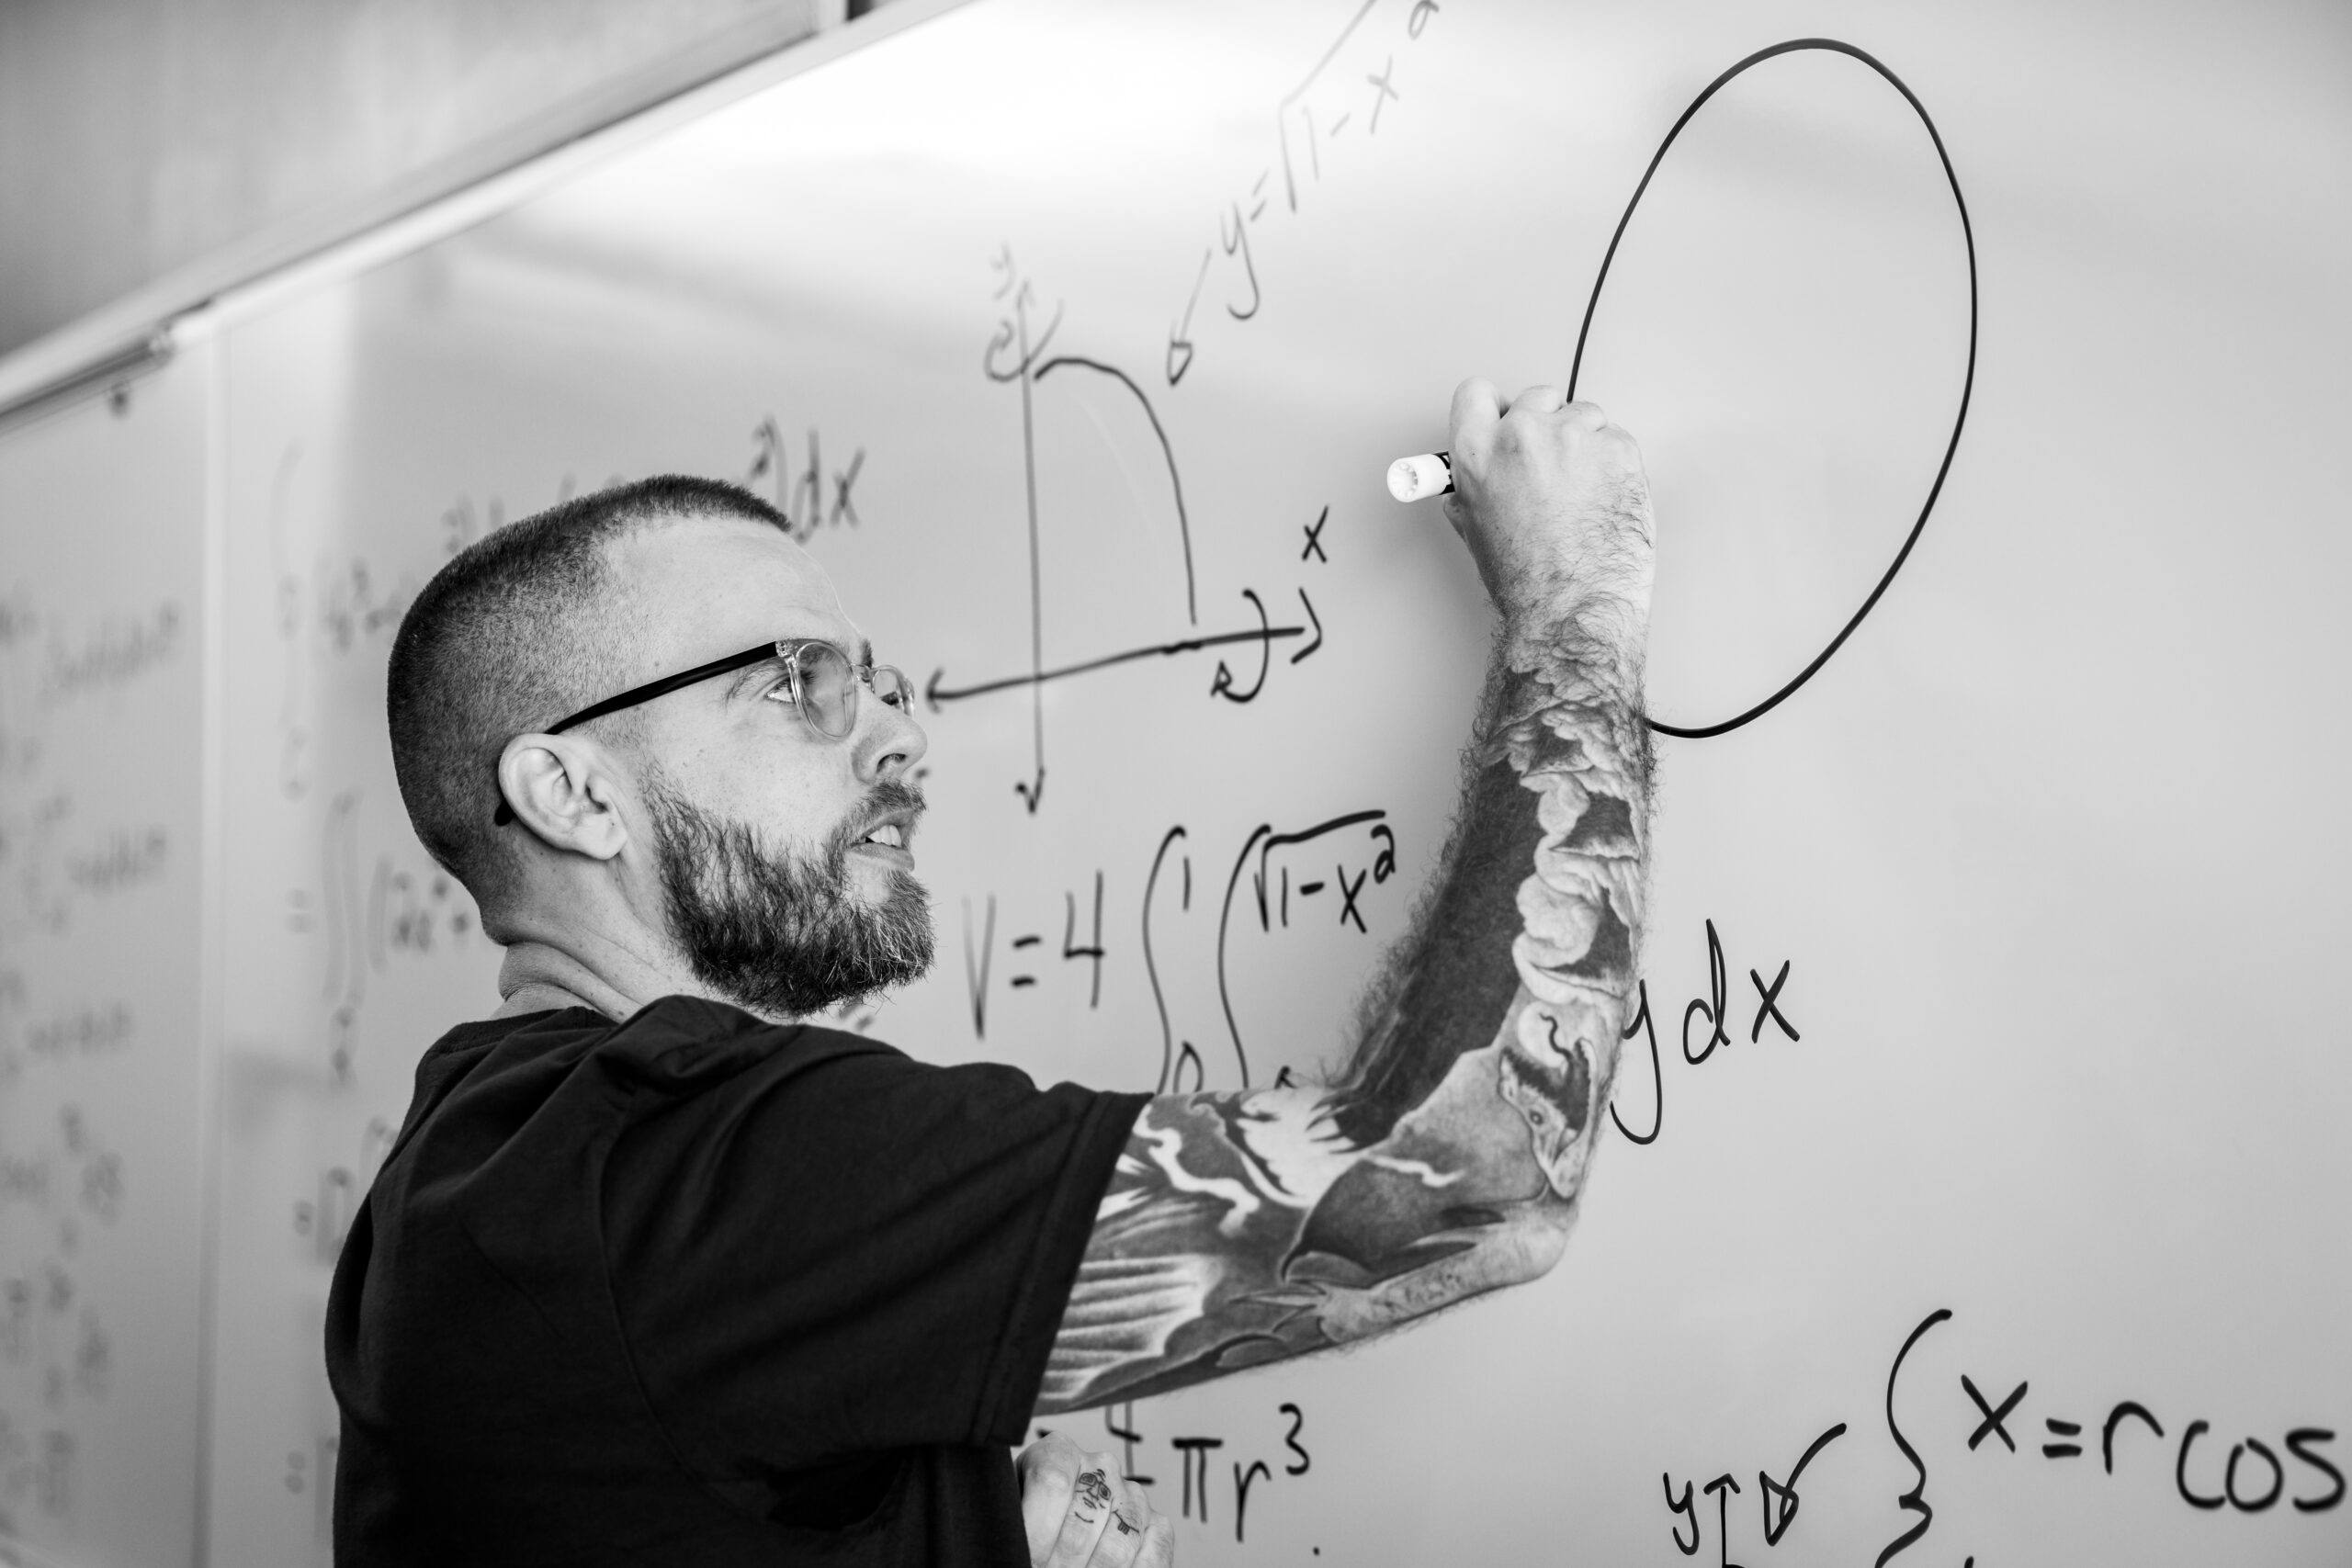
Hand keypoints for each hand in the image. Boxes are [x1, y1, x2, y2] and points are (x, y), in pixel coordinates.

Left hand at [1018, 1433, 1174, 1567]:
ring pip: (1116, 1549)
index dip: (1037, 1533)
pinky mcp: (1159, 1527)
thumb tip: (1018, 1554)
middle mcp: (1102, 1467)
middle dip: (1058, 1564)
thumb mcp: (1013, 1514)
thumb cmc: (1029, 1523)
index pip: (1052, 1484)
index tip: (1026, 1559)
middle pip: (1081, 1525)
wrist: (1059, 1529)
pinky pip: (1151, 1560)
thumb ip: (1016, 1524)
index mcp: (1059, 1452)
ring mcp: (1135, 1496)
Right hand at [1441, 379, 1654, 637]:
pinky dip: (1615, 462)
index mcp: (1478, 453)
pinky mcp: (1619, 449)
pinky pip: (1617, 439)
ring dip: (1585, 442)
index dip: (1494, 407)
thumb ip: (1471, 495)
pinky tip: (1606, 498)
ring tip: (1584, 492)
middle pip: (1537, 396)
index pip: (1476, 393)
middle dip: (1546, 424)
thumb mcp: (1476, 533)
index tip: (1505, 417)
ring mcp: (1575, 438)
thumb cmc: (1527, 581)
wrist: (1574, 607)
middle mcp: (1523, 436)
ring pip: (1584, 414)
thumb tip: (1467, 489)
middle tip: (1554, 465)